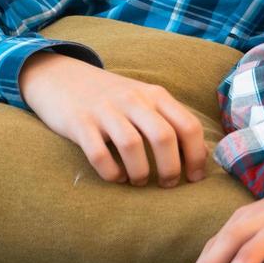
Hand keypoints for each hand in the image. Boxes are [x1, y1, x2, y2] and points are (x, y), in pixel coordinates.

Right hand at [20, 51, 207, 186]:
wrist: (62, 78)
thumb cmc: (114, 98)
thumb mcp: (147, 101)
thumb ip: (172, 122)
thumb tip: (202, 153)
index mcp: (156, 95)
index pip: (188, 126)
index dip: (196, 155)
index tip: (195, 178)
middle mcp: (134, 100)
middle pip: (163, 136)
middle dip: (171, 168)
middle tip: (168, 184)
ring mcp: (105, 110)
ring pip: (132, 145)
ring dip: (141, 171)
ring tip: (140, 182)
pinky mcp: (79, 123)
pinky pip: (98, 153)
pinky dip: (111, 171)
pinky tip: (116, 177)